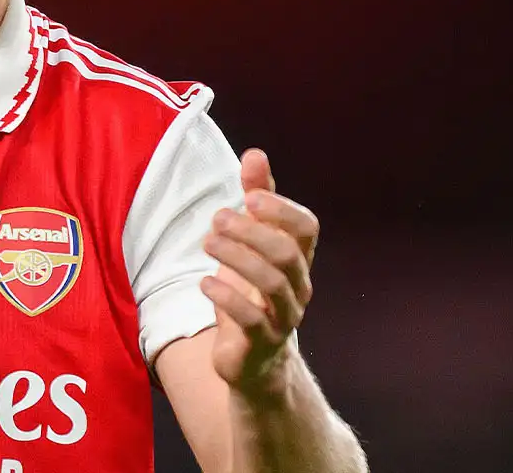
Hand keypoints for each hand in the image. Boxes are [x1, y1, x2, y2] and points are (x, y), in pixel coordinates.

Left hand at [201, 148, 318, 397]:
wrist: (253, 359)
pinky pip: (252, 320)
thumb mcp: (251, 244)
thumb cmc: (251, 291)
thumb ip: (256, 200)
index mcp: (298, 259)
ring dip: (237, 258)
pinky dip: (226, 297)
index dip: (283, 209)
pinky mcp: (262, 342)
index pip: (308, 227)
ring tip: (207, 242)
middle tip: (217, 218)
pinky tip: (205, 282)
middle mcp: (298, 286)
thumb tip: (255, 153)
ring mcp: (284, 316)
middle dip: (251, 231)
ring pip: (272, 284)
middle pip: (287, 253)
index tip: (252, 197)